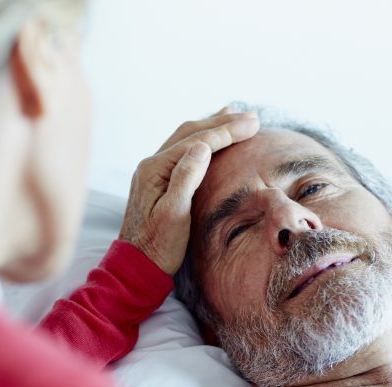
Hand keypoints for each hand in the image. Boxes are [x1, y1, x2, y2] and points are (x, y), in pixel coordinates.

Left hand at [118, 107, 259, 274]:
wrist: (137, 267)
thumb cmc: (158, 246)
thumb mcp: (174, 214)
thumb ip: (186, 178)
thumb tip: (202, 147)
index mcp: (155, 170)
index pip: (197, 142)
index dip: (227, 131)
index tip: (254, 123)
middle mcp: (151, 165)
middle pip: (191, 133)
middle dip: (222, 123)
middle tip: (252, 117)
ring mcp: (153, 173)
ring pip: (186, 139)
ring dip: (211, 127)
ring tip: (232, 114)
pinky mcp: (158, 182)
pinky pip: (182, 152)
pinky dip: (201, 141)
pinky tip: (210, 142)